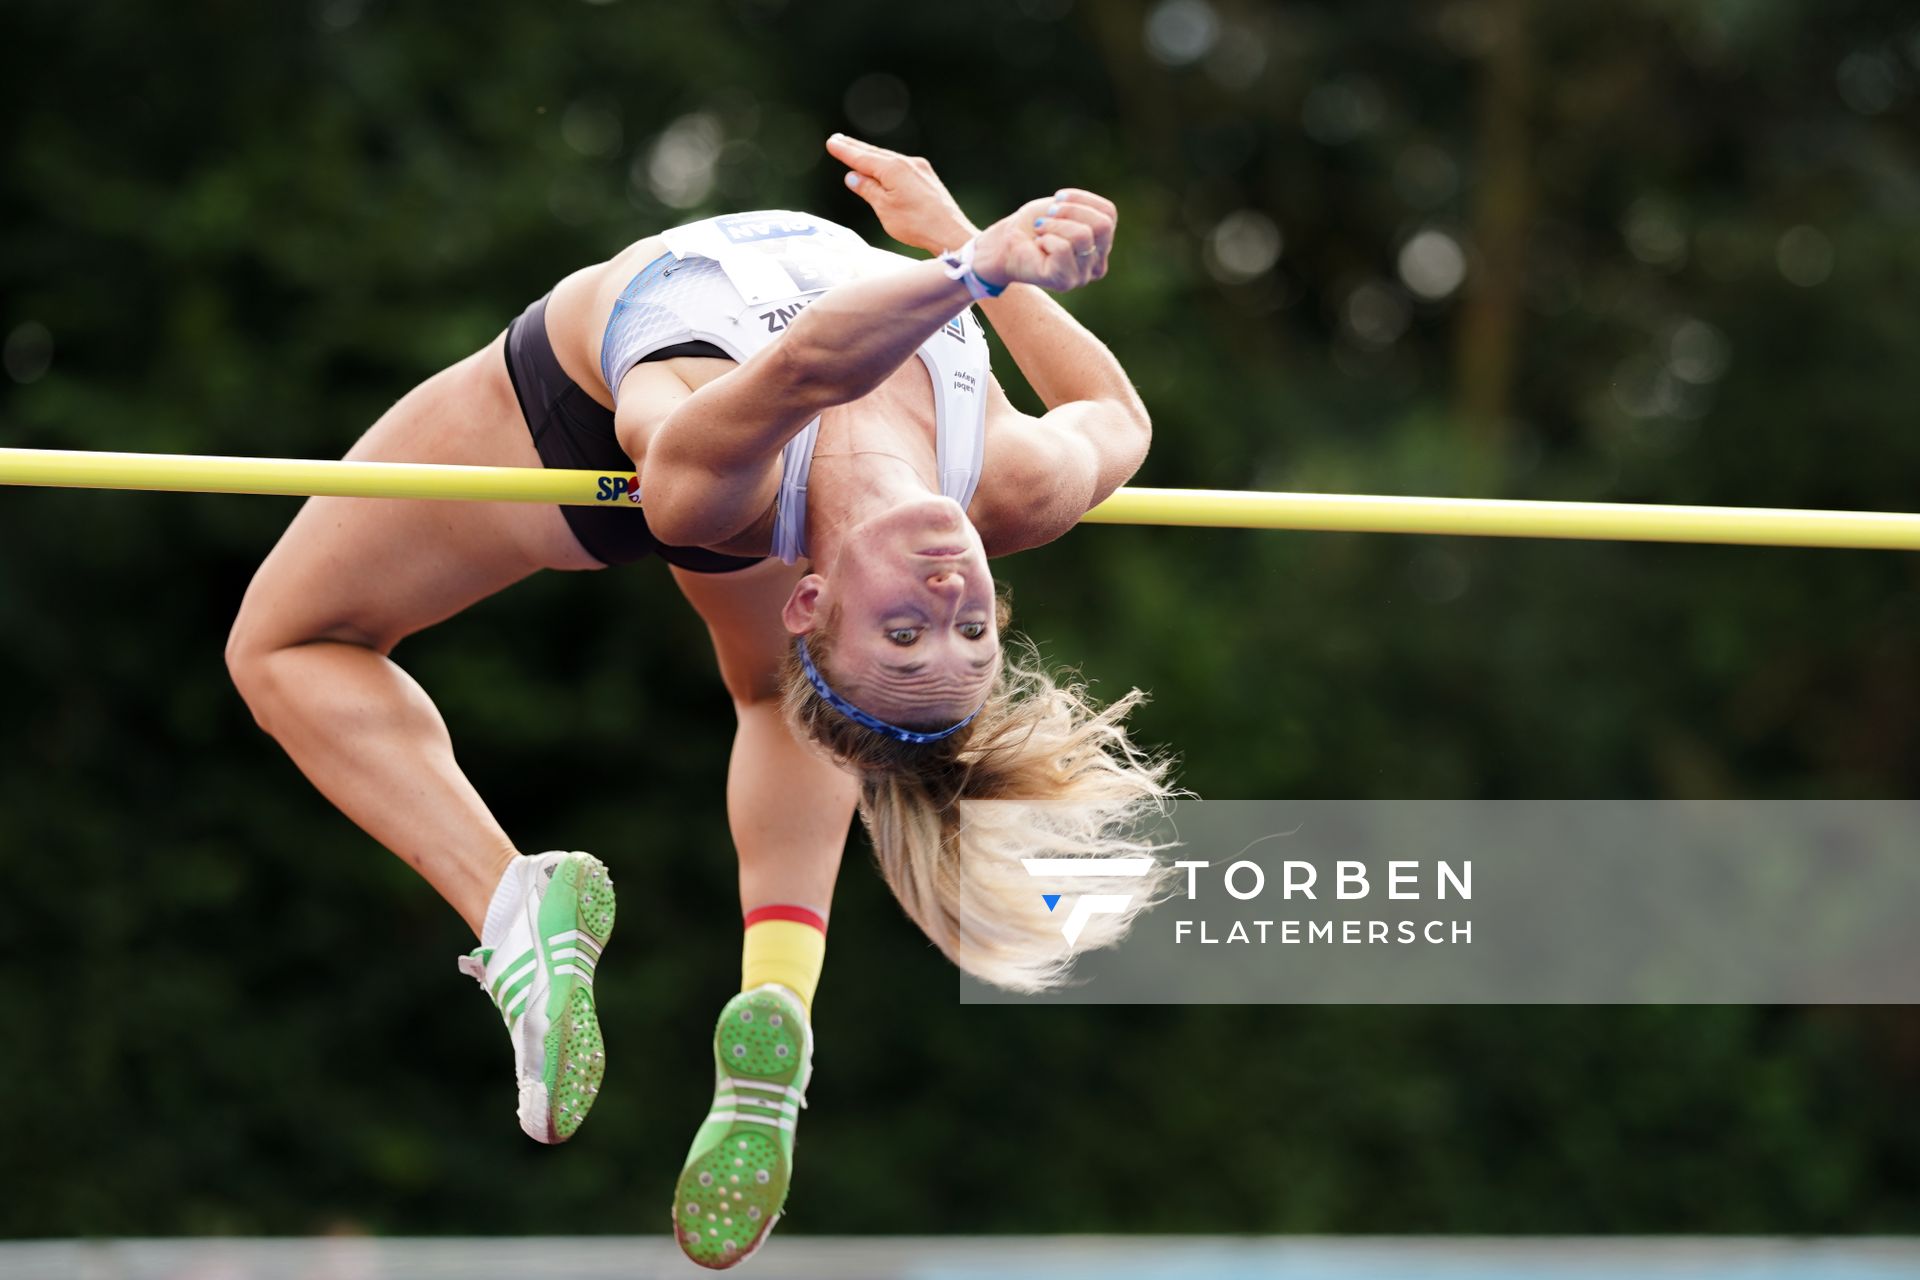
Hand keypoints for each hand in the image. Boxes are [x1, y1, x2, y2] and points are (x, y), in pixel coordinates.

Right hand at [827, 133, 979, 253]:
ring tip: (856, 151)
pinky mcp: (927, 178)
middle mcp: (907, 162)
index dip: (845, 151)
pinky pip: (901, 167)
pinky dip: (887, 165)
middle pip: (875, 154)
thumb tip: (852, 176)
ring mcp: (920, 169)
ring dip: (871, 156)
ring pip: (889, 159)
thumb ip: (868, 189)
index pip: (862, 157)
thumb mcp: (884, 208)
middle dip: (855, 148)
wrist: (950, 233)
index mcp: (893, 168)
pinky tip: (882, 168)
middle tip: (838, 140)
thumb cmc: (916, 224)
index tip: (831, 143)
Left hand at [970, 189, 1116, 293]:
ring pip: (1083, 236)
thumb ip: (1087, 211)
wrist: (1004, 244)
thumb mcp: (1061, 206)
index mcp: (1101, 244)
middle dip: (1070, 211)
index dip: (1081, 199)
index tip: (1057, 198)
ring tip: (1040, 231)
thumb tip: (1100, 225)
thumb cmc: (1033, 225)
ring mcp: (1082, 276)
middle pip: (1102, 225)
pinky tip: (1039, 246)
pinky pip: (1064, 248)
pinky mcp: (1065, 282)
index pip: (1109, 213)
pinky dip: (1047, 239)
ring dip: (1054, 225)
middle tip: (1047, 216)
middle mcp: (1097, 264)